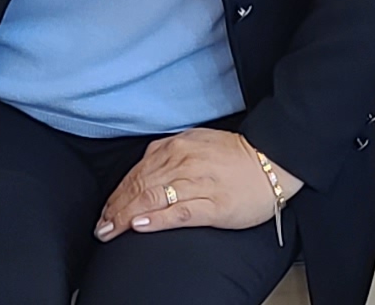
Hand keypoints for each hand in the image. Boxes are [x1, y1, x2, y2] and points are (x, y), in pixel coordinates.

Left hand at [95, 128, 290, 238]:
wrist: (273, 159)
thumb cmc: (235, 156)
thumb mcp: (195, 144)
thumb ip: (168, 156)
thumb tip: (141, 172)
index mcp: (176, 148)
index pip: (136, 173)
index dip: (116, 195)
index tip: (105, 212)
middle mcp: (182, 162)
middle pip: (139, 188)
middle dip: (116, 210)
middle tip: (101, 227)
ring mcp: (197, 184)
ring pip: (152, 199)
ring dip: (127, 216)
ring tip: (112, 230)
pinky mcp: (214, 205)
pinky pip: (179, 212)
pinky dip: (157, 218)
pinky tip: (141, 225)